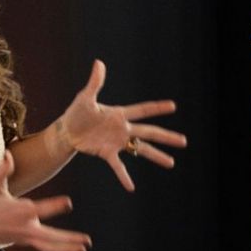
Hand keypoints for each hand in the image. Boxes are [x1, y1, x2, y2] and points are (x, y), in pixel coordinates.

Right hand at [0, 154, 89, 250]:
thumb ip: (1, 171)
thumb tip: (8, 154)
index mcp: (18, 212)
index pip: (39, 209)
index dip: (53, 206)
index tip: (68, 203)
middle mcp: (24, 226)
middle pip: (49, 236)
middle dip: (67, 238)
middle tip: (86, 239)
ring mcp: (25, 236)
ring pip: (49, 245)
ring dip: (67, 248)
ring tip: (85, 248)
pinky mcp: (26, 241)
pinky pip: (45, 247)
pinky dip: (60, 250)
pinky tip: (76, 250)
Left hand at [58, 59, 186, 192]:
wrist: (66, 130)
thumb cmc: (77, 112)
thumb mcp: (85, 97)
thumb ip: (95, 83)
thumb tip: (99, 63)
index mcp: (120, 114)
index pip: (143, 110)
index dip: (157, 108)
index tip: (173, 106)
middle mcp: (123, 129)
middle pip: (149, 133)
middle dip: (166, 137)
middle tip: (184, 141)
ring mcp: (117, 142)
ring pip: (141, 149)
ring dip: (156, 156)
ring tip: (171, 163)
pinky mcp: (107, 153)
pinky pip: (118, 166)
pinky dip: (123, 176)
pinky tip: (131, 187)